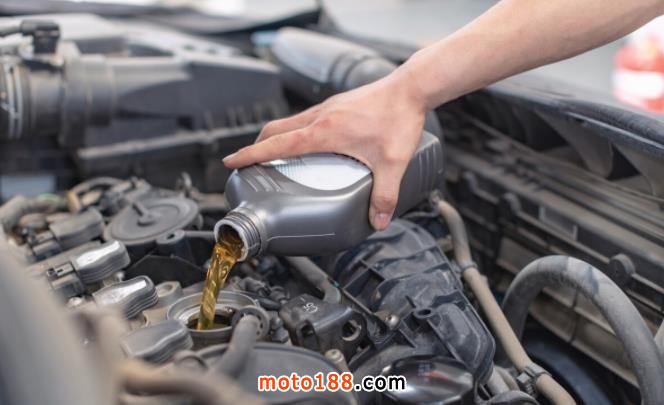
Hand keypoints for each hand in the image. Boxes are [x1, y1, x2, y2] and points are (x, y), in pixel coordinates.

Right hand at [222, 69, 426, 229]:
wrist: (411, 88)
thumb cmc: (398, 118)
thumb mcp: (392, 163)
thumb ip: (384, 195)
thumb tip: (378, 220)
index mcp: (323, 132)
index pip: (275, 143)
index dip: (250, 154)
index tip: (231, 161)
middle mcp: (320, 117)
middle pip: (275, 130)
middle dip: (257, 145)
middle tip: (250, 161)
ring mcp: (327, 108)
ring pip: (290, 122)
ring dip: (277, 137)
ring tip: (276, 155)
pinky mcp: (337, 105)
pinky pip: (306, 119)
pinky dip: (296, 131)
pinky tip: (311, 144)